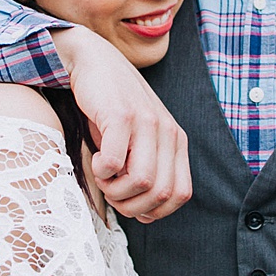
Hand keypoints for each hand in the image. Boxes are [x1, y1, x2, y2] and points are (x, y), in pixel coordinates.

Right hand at [51, 27, 190, 221]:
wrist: (94, 61)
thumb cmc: (112, 108)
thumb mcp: (139, 139)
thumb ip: (148, 168)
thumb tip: (144, 214)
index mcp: (176, 141)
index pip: (181, 194)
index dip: (154, 211)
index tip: (131, 205)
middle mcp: (167, 132)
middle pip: (161, 194)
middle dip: (131, 205)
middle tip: (111, 192)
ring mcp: (146, 122)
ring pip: (142, 181)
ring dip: (115, 190)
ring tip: (103, 175)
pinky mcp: (121, 115)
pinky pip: (115, 162)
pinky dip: (102, 172)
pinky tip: (97, 159)